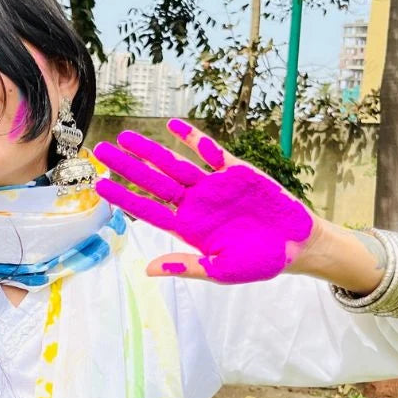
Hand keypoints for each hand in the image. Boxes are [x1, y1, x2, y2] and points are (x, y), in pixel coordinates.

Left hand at [94, 119, 315, 283]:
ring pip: (174, 164)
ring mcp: (213, 185)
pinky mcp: (235, 171)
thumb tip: (148, 270)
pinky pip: (209, 151)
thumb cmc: (259, 262)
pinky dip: (192, 138)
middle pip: (153, 182)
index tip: (100, 186)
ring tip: (126, 137)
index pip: (147, 210)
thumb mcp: (221, 271)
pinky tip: (172, 126)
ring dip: (151, 150)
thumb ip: (186, 266)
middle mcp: (195, 204)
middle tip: (100, 152)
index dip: (123, 197)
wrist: (297, 244)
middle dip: (127, 166)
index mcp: (188, 228)